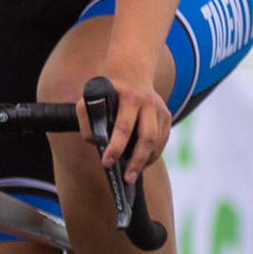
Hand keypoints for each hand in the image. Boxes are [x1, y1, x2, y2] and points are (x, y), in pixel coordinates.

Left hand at [87, 66, 170, 182]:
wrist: (131, 74)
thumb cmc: (107, 92)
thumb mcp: (90, 97)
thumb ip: (86, 118)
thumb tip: (95, 141)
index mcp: (128, 97)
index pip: (123, 127)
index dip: (115, 147)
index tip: (106, 163)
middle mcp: (148, 103)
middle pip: (146, 138)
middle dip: (136, 161)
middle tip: (126, 179)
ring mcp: (160, 109)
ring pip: (157, 142)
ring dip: (145, 161)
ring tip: (132, 174)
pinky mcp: (167, 116)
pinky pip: (162, 141)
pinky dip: (153, 155)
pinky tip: (142, 164)